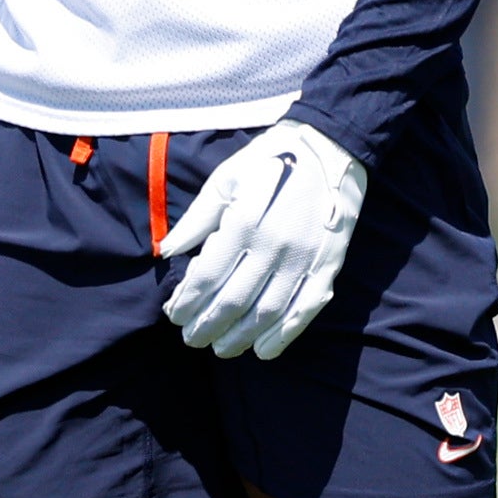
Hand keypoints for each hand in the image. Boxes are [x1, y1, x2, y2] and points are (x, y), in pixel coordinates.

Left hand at [158, 120, 366, 359]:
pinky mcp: (327, 265)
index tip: (174, 315)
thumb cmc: (270, 161)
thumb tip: (168, 252)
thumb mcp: (226, 179)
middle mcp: (274, 246)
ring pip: (267, 313)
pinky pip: (305, 309)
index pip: (208, 277)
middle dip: (207, 326)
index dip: (187, 302)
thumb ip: (196, 219)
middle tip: (191, 339)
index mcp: (244, 223)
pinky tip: (265, 349)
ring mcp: (304, 259)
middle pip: (234, 302)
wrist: (330, 148)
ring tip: (221, 348)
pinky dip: (285, 335)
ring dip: (240, 337)